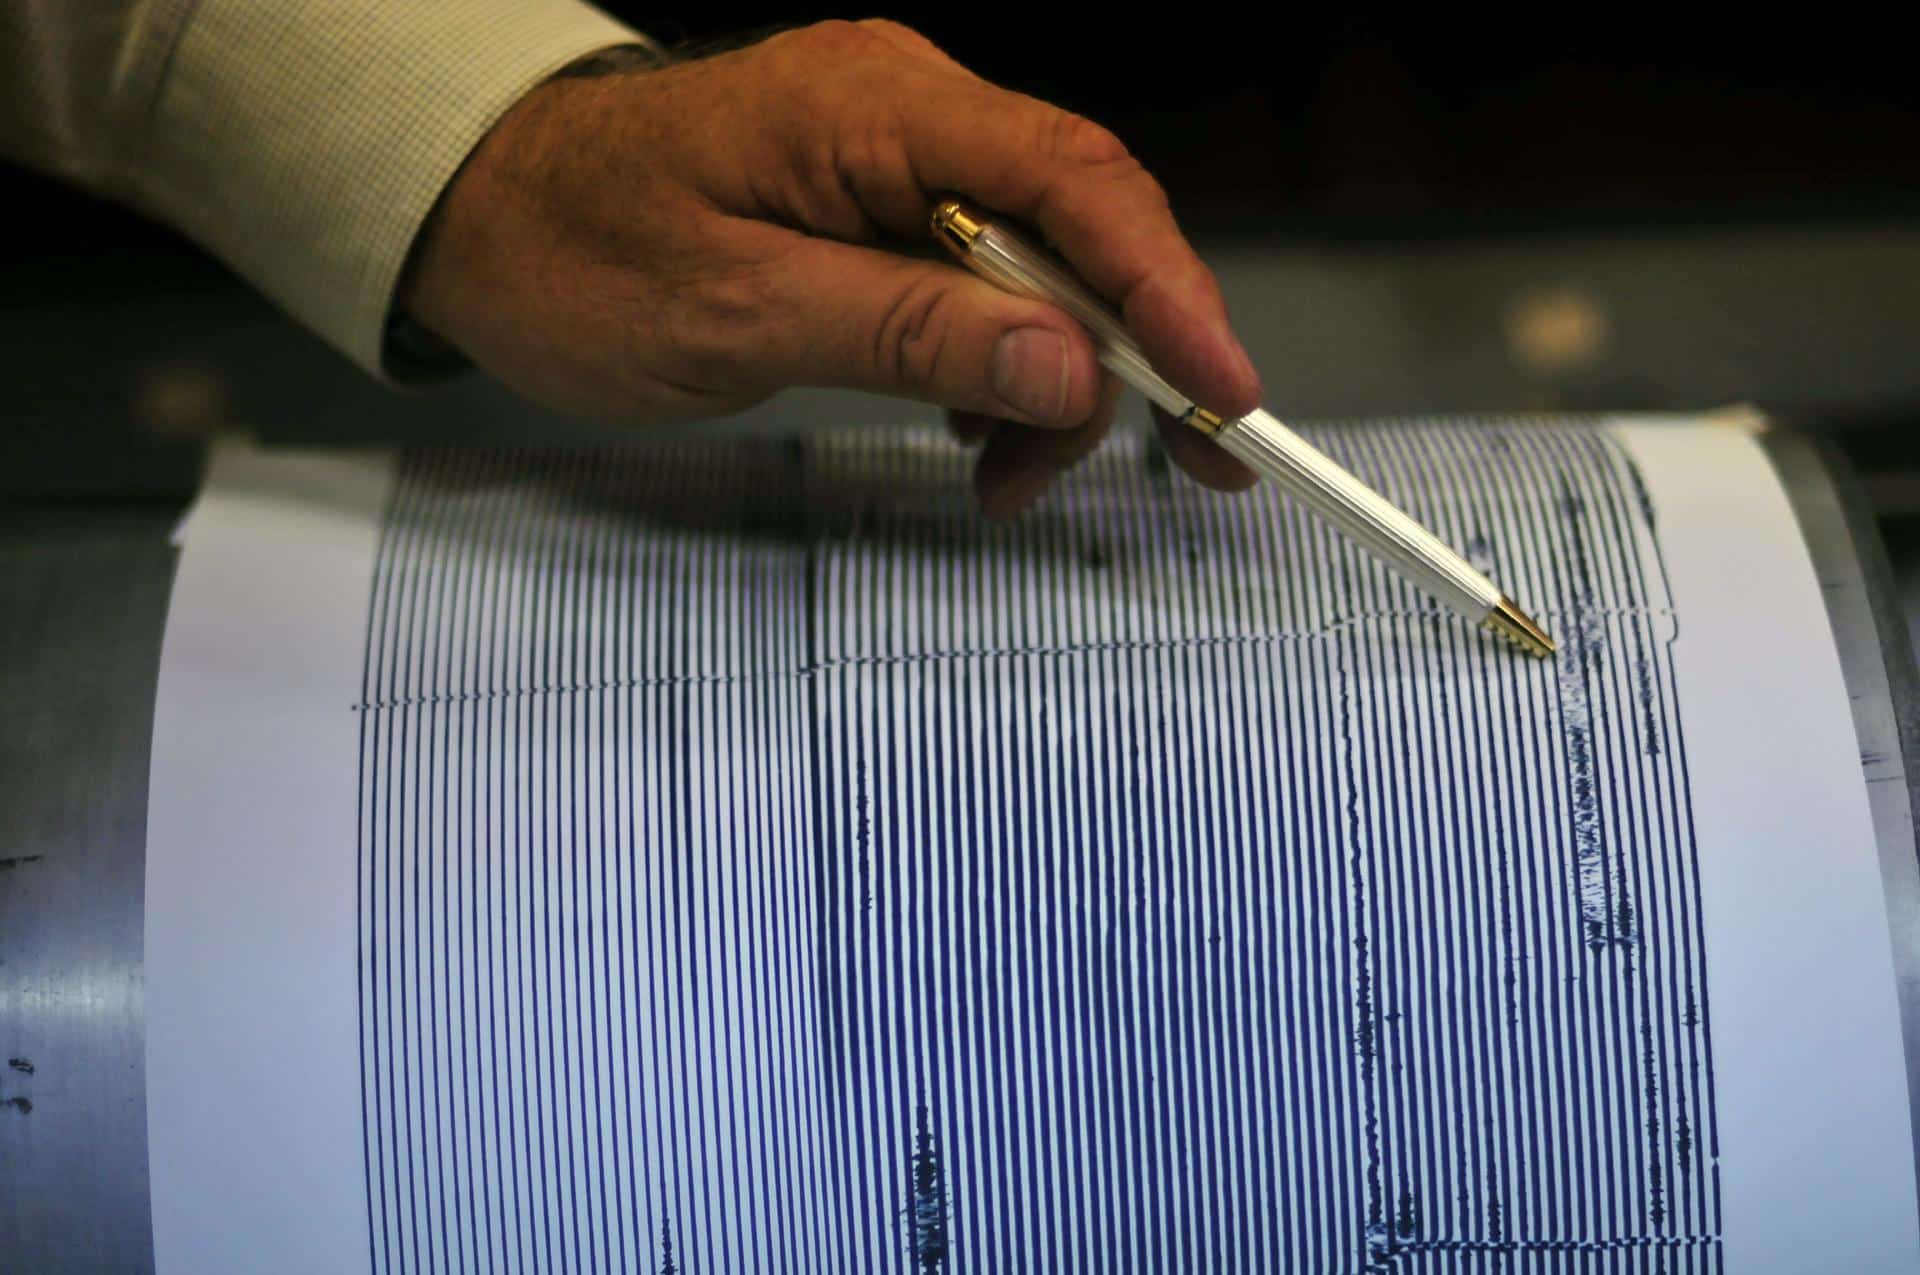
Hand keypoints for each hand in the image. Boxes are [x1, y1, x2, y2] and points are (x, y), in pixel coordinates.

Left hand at [400, 20, 1260, 512]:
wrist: (482, 212)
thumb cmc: (578, 251)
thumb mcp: (738, 312)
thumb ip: (909, 331)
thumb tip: (1064, 365)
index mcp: (879, 109)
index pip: (1074, 183)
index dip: (1166, 289)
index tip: (1224, 390)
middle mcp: (910, 115)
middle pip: (1084, 226)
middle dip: (1137, 353)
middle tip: (1190, 463)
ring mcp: (900, 161)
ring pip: (1043, 268)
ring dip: (1056, 382)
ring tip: (1009, 479)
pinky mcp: (884, 211)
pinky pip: (987, 283)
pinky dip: (1001, 365)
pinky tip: (980, 428)